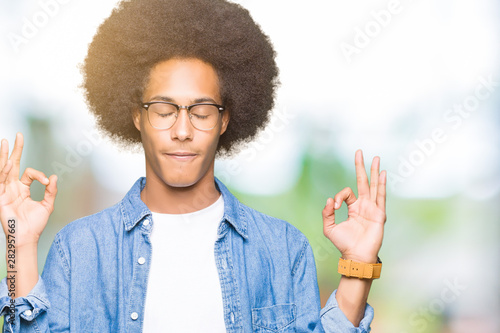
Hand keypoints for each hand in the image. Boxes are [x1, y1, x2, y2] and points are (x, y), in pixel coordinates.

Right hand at [0, 133, 57, 247]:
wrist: (27, 237)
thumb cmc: (35, 224)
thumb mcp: (47, 205)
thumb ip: (51, 191)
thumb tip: (54, 176)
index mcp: (23, 188)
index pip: (29, 173)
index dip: (39, 175)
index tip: (47, 182)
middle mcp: (12, 187)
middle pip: (12, 164)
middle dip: (15, 150)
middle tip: (17, 135)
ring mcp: (4, 191)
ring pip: (3, 169)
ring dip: (3, 156)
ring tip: (4, 141)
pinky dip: (1, 171)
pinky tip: (4, 162)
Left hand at [322, 150, 385, 262]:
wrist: (356, 256)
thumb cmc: (344, 244)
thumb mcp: (329, 228)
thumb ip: (326, 213)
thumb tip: (329, 200)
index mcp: (353, 208)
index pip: (346, 193)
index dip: (338, 197)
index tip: (334, 206)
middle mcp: (364, 206)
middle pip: (362, 182)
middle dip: (361, 166)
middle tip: (358, 151)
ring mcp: (373, 208)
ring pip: (373, 186)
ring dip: (374, 171)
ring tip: (376, 158)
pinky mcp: (379, 214)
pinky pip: (380, 196)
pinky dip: (381, 185)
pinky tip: (382, 173)